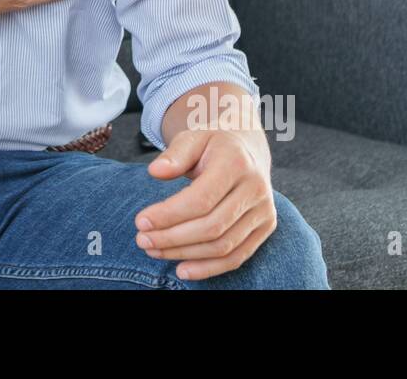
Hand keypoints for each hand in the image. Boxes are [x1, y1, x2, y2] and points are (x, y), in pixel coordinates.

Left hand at [133, 128, 275, 280]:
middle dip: (172, 238)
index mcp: (236, 162)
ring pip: (223, 246)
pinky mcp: (265, 227)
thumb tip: (155, 172)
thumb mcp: (192, 137)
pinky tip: (182, 269)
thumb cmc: (212, 143)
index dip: (169, 215)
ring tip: (154, 251)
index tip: (141, 221)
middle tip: (142, 240)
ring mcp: (264, 210)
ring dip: (185, 254)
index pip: (201, 199)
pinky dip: (209, 268)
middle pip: (212, 226)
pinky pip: (237, 257)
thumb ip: (174, 154)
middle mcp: (255, 188)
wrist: (246, 147)